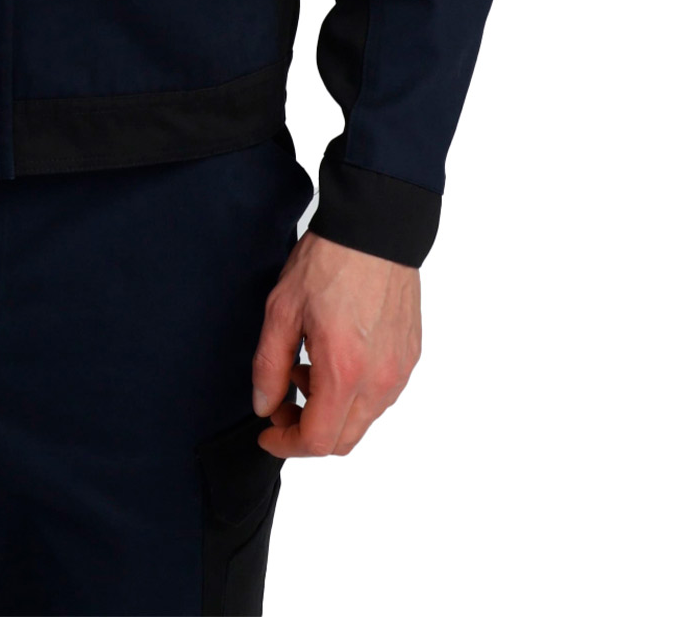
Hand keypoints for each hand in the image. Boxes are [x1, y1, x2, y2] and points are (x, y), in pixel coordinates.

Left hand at [250, 230, 419, 457]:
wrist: (375, 228)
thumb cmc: (330, 261)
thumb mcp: (282, 309)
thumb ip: (269, 365)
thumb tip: (264, 404)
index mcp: (344, 372)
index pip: (318, 441)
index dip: (287, 445)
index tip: (268, 433)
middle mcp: (379, 380)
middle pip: (343, 440)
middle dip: (307, 431)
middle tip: (283, 401)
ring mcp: (399, 371)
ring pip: (363, 419)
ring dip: (330, 410)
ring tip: (306, 366)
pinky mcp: (410, 357)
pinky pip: (380, 395)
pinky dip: (353, 392)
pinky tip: (333, 357)